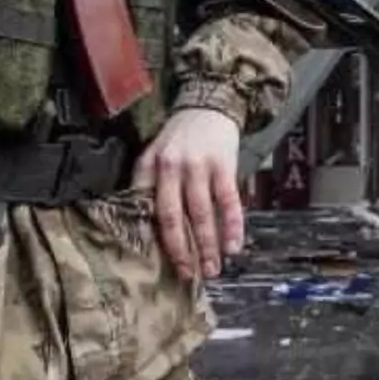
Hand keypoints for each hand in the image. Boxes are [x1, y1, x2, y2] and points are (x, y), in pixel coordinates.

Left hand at [132, 107, 244, 279]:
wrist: (209, 104)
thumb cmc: (180, 137)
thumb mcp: (154, 155)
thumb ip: (147, 184)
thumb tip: (145, 226)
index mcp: (150, 168)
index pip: (148, 210)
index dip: (153, 239)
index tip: (158, 265)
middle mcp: (171, 168)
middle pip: (172, 217)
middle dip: (180, 250)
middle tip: (187, 275)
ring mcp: (199, 167)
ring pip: (201, 214)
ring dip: (207, 245)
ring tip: (211, 269)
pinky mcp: (224, 165)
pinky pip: (229, 201)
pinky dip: (232, 226)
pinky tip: (234, 246)